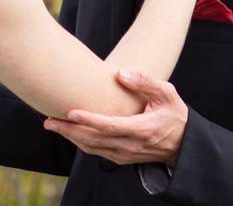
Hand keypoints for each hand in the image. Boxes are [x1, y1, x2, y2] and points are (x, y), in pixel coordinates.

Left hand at [43, 70, 187, 166]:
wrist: (184, 143)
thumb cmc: (174, 113)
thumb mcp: (167, 93)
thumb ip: (145, 82)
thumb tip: (121, 73)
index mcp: (141, 128)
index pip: (109, 126)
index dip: (89, 120)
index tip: (70, 112)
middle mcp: (130, 145)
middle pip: (94, 140)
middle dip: (69, 131)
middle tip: (48, 121)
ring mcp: (125, 154)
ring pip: (92, 148)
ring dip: (71, 137)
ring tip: (52, 124)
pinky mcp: (122, 158)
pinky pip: (97, 152)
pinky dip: (81, 143)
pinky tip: (70, 133)